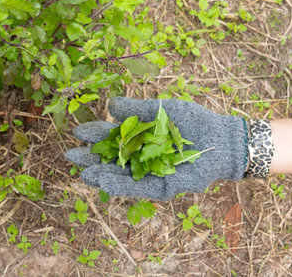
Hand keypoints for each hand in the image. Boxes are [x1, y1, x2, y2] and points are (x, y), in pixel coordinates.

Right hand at [65, 97, 247, 199]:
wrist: (220, 138)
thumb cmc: (194, 121)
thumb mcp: (162, 110)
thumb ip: (137, 110)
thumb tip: (110, 104)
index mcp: (142, 137)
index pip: (113, 138)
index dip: (96, 135)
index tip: (78, 131)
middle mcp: (143, 156)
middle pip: (112, 159)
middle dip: (92, 157)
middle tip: (71, 155)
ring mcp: (152, 173)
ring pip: (122, 176)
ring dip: (101, 174)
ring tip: (82, 171)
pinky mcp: (163, 187)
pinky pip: (138, 187)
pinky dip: (120, 185)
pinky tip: (103, 181)